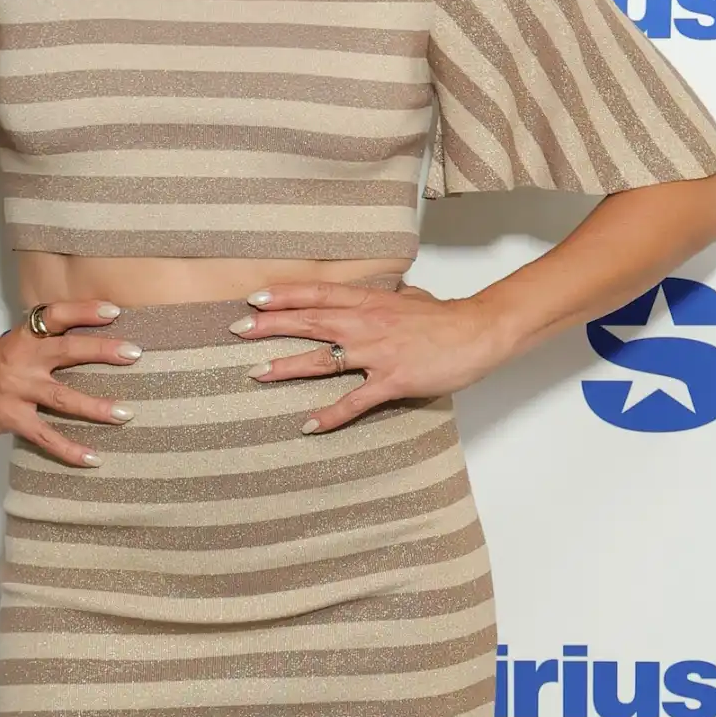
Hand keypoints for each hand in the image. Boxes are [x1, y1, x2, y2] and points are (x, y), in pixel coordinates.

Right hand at [0, 299, 141, 466]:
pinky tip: (93, 458)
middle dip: (103, 350)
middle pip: (67, 351)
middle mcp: (22, 359)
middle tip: (134, 353)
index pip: (55, 315)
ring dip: (96, 406)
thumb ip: (46, 341)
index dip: (84, 311)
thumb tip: (92, 342)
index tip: (114, 310)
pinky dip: (70, 449)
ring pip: (63, 397)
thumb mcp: (14, 344)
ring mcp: (16, 389)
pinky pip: (46, 436)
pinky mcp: (11, 417)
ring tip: (125, 414)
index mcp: (25, 337)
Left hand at [230, 281, 505, 434]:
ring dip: (286, 367)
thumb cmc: (446, 319)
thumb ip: (394, 297)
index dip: (284, 295)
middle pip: (309, 322)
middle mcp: (366, 325)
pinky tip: (308, 424)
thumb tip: (393, 291)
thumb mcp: (413, 298)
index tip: (254, 297)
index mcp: (369, 303)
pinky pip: (354, 401)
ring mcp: (377, 353)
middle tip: (237, 329)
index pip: (318, 295)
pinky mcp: (391, 381)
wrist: (477, 333)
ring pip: (322, 360)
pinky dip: (330, 414)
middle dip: (270, 325)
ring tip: (256, 373)